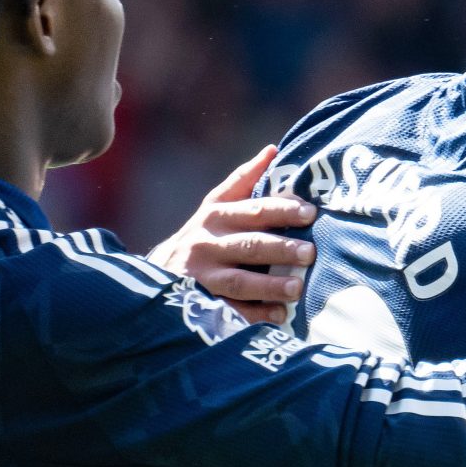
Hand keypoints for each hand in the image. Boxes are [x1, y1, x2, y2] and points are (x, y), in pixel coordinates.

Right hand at [149, 146, 317, 323]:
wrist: (155, 275)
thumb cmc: (202, 235)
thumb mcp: (215, 205)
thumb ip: (243, 180)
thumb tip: (273, 150)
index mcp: (216, 216)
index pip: (253, 210)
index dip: (281, 210)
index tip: (310, 212)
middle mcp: (207, 244)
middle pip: (248, 246)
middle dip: (280, 249)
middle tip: (310, 252)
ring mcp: (203, 277)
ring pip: (238, 281)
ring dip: (269, 286)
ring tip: (297, 288)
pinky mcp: (200, 304)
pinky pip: (231, 312)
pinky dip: (256, 315)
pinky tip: (281, 316)